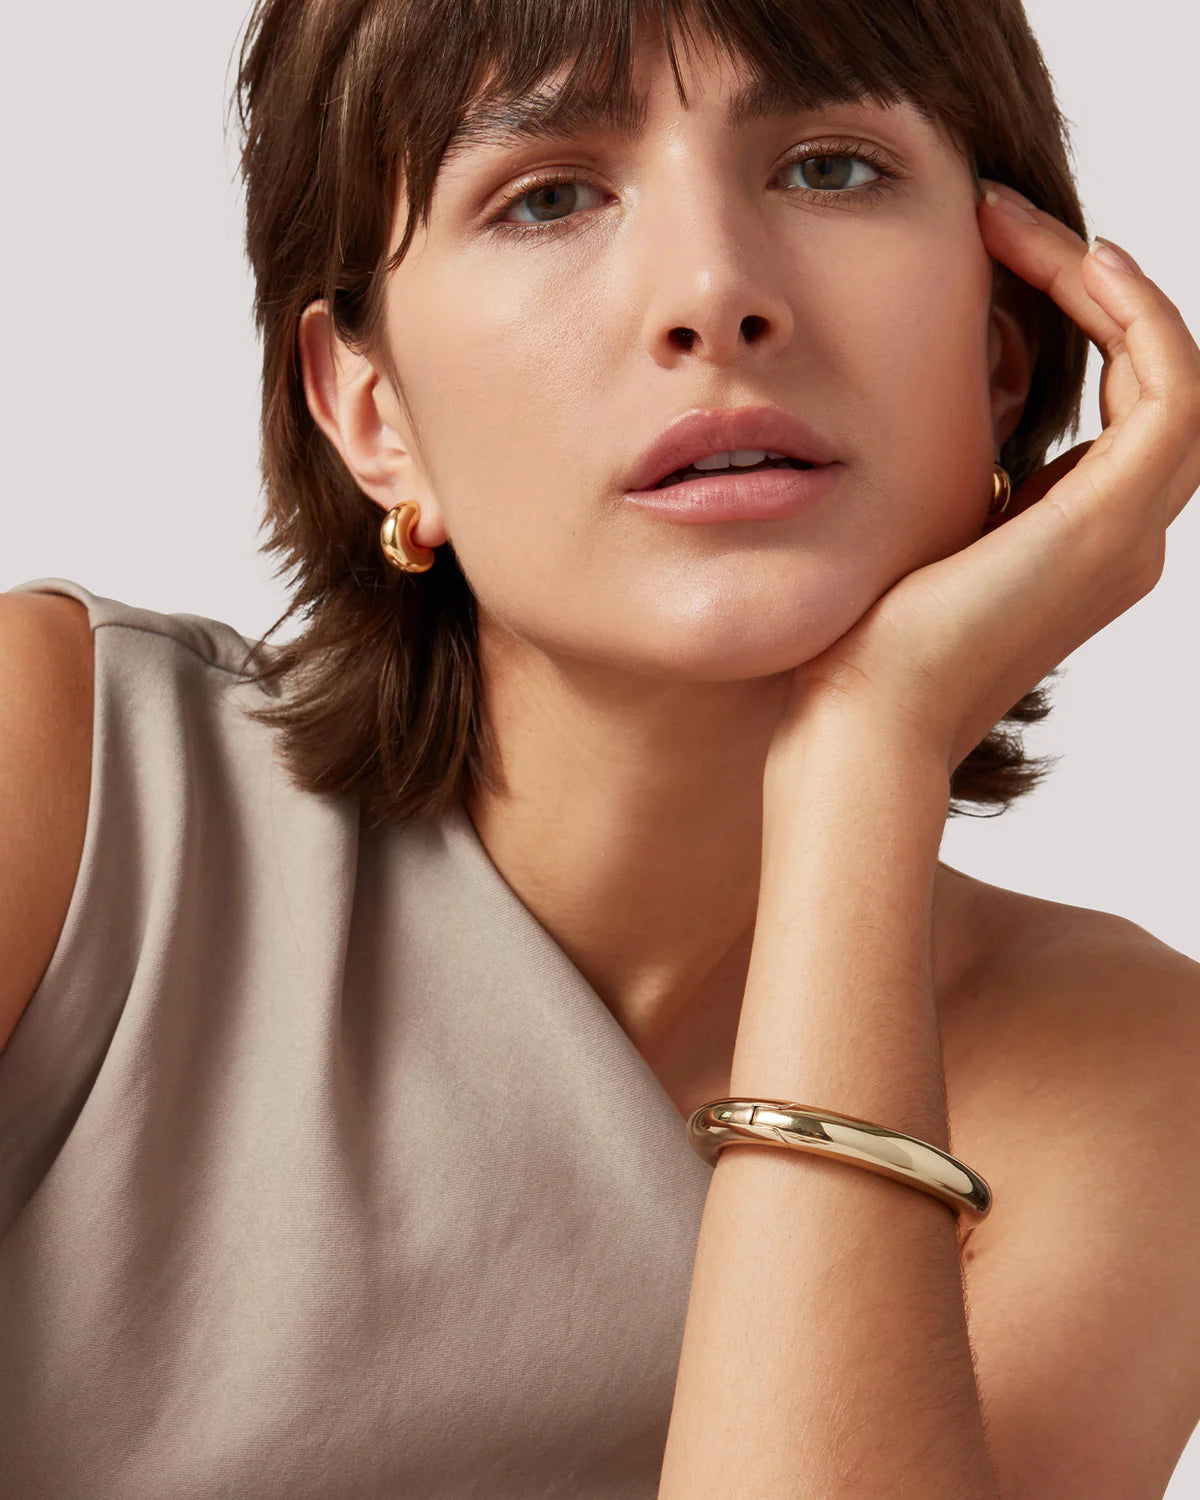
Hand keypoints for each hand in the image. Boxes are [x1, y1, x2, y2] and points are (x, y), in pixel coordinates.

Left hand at [768, 179, 1199, 777]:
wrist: (859, 719)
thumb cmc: (863, 641)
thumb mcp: (914, 531)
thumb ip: (953, 472)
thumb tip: (929, 403)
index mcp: (1077, 539)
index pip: (1111, 401)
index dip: (1069, 314)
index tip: (989, 248)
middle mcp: (1122, 537)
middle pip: (1146, 376)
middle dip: (1083, 283)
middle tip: (1000, 216)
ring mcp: (1128, 532)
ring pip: (1168, 370)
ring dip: (1104, 283)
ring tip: (1017, 224)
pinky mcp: (1110, 522)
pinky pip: (1170, 387)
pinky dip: (1136, 315)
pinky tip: (1075, 261)